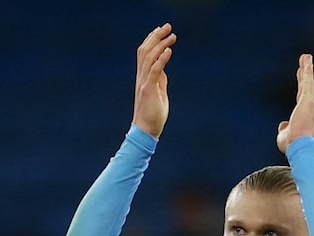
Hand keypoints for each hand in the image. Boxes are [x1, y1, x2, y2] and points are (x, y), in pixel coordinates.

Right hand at [132, 23, 175, 138]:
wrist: (146, 131)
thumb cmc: (153, 116)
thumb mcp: (159, 94)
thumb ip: (160, 82)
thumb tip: (163, 71)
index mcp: (143, 78)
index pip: (145, 53)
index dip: (152, 40)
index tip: (161, 30)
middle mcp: (141, 78)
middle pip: (145, 51)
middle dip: (156, 36)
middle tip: (168, 26)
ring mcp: (144, 83)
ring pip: (149, 58)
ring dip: (161, 44)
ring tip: (172, 36)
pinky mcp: (148, 90)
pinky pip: (154, 71)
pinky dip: (162, 59)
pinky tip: (169, 51)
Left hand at [276, 53, 313, 154]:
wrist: (299, 146)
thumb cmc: (292, 144)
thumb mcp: (283, 136)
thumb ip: (283, 129)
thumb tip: (282, 124)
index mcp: (302, 114)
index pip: (301, 96)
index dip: (301, 85)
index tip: (300, 74)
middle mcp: (307, 107)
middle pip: (305, 85)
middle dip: (305, 73)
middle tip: (305, 61)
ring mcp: (308, 103)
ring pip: (307, 81)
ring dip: (307, 68)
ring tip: (306, 56)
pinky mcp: (307, 100)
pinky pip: (308, 82)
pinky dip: (307, 71)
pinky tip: (307, 61)